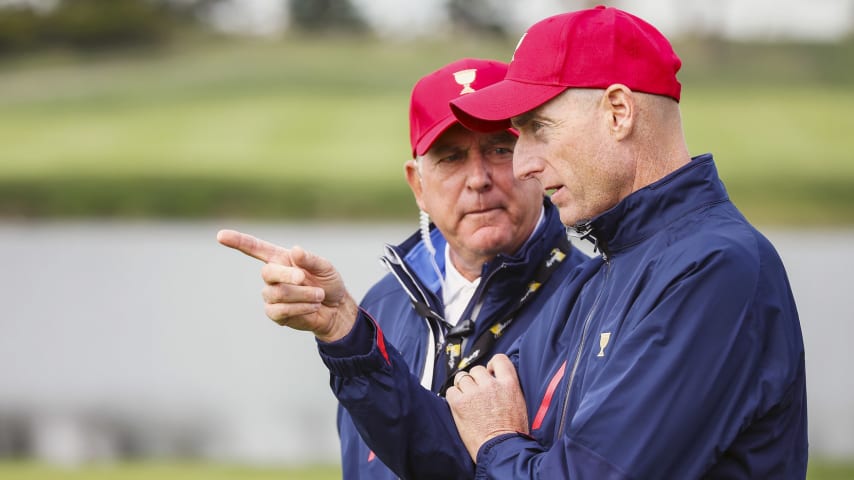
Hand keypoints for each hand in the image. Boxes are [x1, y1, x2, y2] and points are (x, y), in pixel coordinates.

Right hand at [216, 229, 357, 341]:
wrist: (335, 309)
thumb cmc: (328, 283)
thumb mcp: (325, 267)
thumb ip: (310, 259)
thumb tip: (294, 250)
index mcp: (281, 259)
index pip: (254, 248)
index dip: (238, 241)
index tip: (220, 235)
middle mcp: (272, 276)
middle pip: (268, 273)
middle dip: (288, 276)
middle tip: (305, 278)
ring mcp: (271, 295)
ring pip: (277, 294)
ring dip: (302, 295)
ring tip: (319, 296)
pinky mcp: (275, 314)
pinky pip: (280, 310)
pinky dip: (300, 308)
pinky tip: (313, 307)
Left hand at [446, 354, 529, 460]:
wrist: (501, 449)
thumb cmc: (512, 433)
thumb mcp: (519, 403)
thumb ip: (508, 387)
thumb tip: (497, 379)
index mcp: (509, 384)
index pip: (499, 359)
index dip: (492, 365)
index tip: (490, 373)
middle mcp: (491, 384)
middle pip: (477, 369)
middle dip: (476, 380)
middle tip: (478, 394)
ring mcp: (474, 393)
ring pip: (462, 378)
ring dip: (464, 388)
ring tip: (469, 402)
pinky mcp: (459, 403)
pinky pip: (451, 390)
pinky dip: (454, 397)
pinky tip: (461, 407)